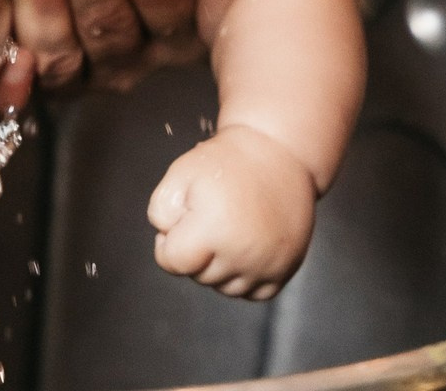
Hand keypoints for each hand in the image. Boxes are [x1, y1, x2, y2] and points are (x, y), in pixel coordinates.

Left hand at [147, 125, 315, 299]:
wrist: (277, 153)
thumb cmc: (226, 161)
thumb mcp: (181, 172)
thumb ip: (160, 210)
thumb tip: (166, 239)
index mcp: (214, 229)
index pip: (173, 262)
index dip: (167, 241)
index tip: (180, 220)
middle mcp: (243, 255)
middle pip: (199, 275)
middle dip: (195, 250)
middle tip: (208, 215)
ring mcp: (268, 265)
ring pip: (225, 287)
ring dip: (219, 264)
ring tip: (228, 226)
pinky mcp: (285, 270)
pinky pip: (253, 292)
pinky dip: (244, 275)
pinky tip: (245, 244)